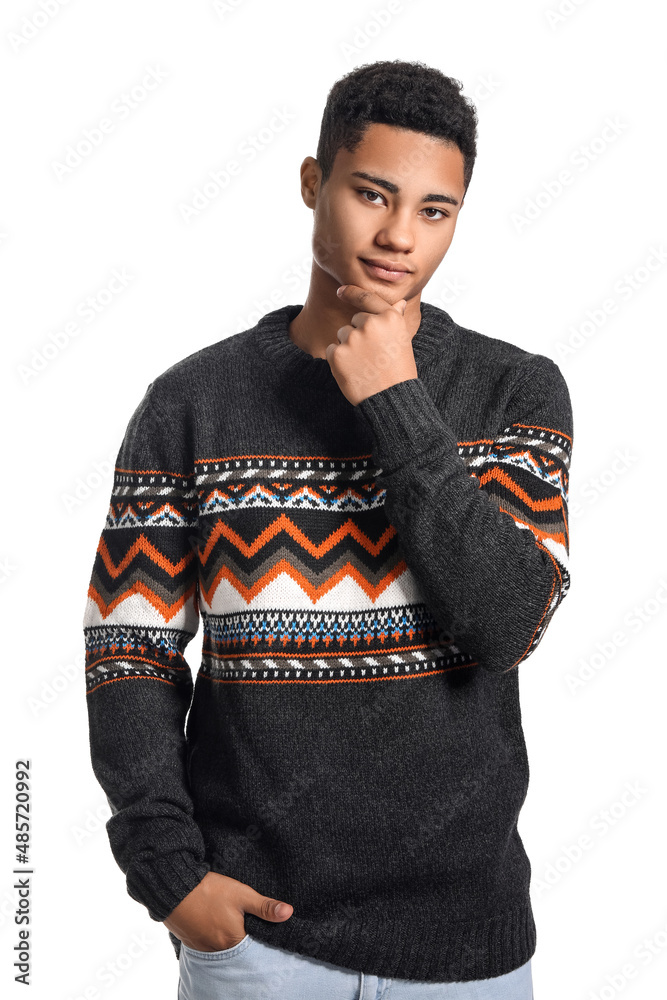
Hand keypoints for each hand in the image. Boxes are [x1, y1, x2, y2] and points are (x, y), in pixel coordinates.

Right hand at [163, 872, 292, 951]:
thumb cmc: (210, 891)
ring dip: (226, 935)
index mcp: (233, 941)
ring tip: (227, 918)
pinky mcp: (191, 941)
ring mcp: (202, 947)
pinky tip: (213, 920)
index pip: (252, 946)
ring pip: (221, 946)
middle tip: (241, 918)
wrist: (175, 887)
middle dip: (242, 935)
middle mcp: (217, 950)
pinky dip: (212, 935)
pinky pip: (207, 943)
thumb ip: (265, 907)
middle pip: (236, 947)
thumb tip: (288, 913)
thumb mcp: (242, 895)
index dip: (257, 934)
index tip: (258, 924)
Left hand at [324, 285, 418, 405]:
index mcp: (390, 318)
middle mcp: (371, 324)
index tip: (340, 291)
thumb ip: (395, 320)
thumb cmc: (400, 371)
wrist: (392, 399)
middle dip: (358, 334)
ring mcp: (353, 338)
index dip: (352, 292)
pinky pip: (332, 350)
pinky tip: (353, 371)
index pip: (367, 298)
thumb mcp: (403, 341)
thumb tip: (399, 303)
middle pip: (353, 320)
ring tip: (364, 365)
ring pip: (342, 335)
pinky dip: (339, 360)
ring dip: (348, 347)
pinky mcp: (338, 354)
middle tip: (372, 356)